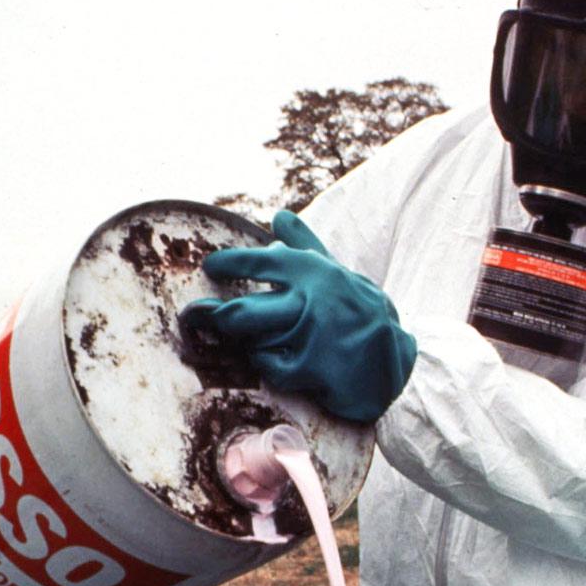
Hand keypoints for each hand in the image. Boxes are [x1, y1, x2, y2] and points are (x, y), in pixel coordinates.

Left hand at [192, 211, 416, 422]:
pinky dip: (267, 362)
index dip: (230, 263)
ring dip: (239, 338)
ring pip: (252, 338)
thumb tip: (280, 217)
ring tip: (231, 334)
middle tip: (194, 313)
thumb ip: (307, 246)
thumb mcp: (339, 273)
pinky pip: (270, 365)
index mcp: (315, 272)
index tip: (210, 265)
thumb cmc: (360, 313)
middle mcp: (309, 300)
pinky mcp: (311, 368)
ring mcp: (309, 336)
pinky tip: (274, 359)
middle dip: (210, 314)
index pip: (261, 263)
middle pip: (241, 310)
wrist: (392, 362)